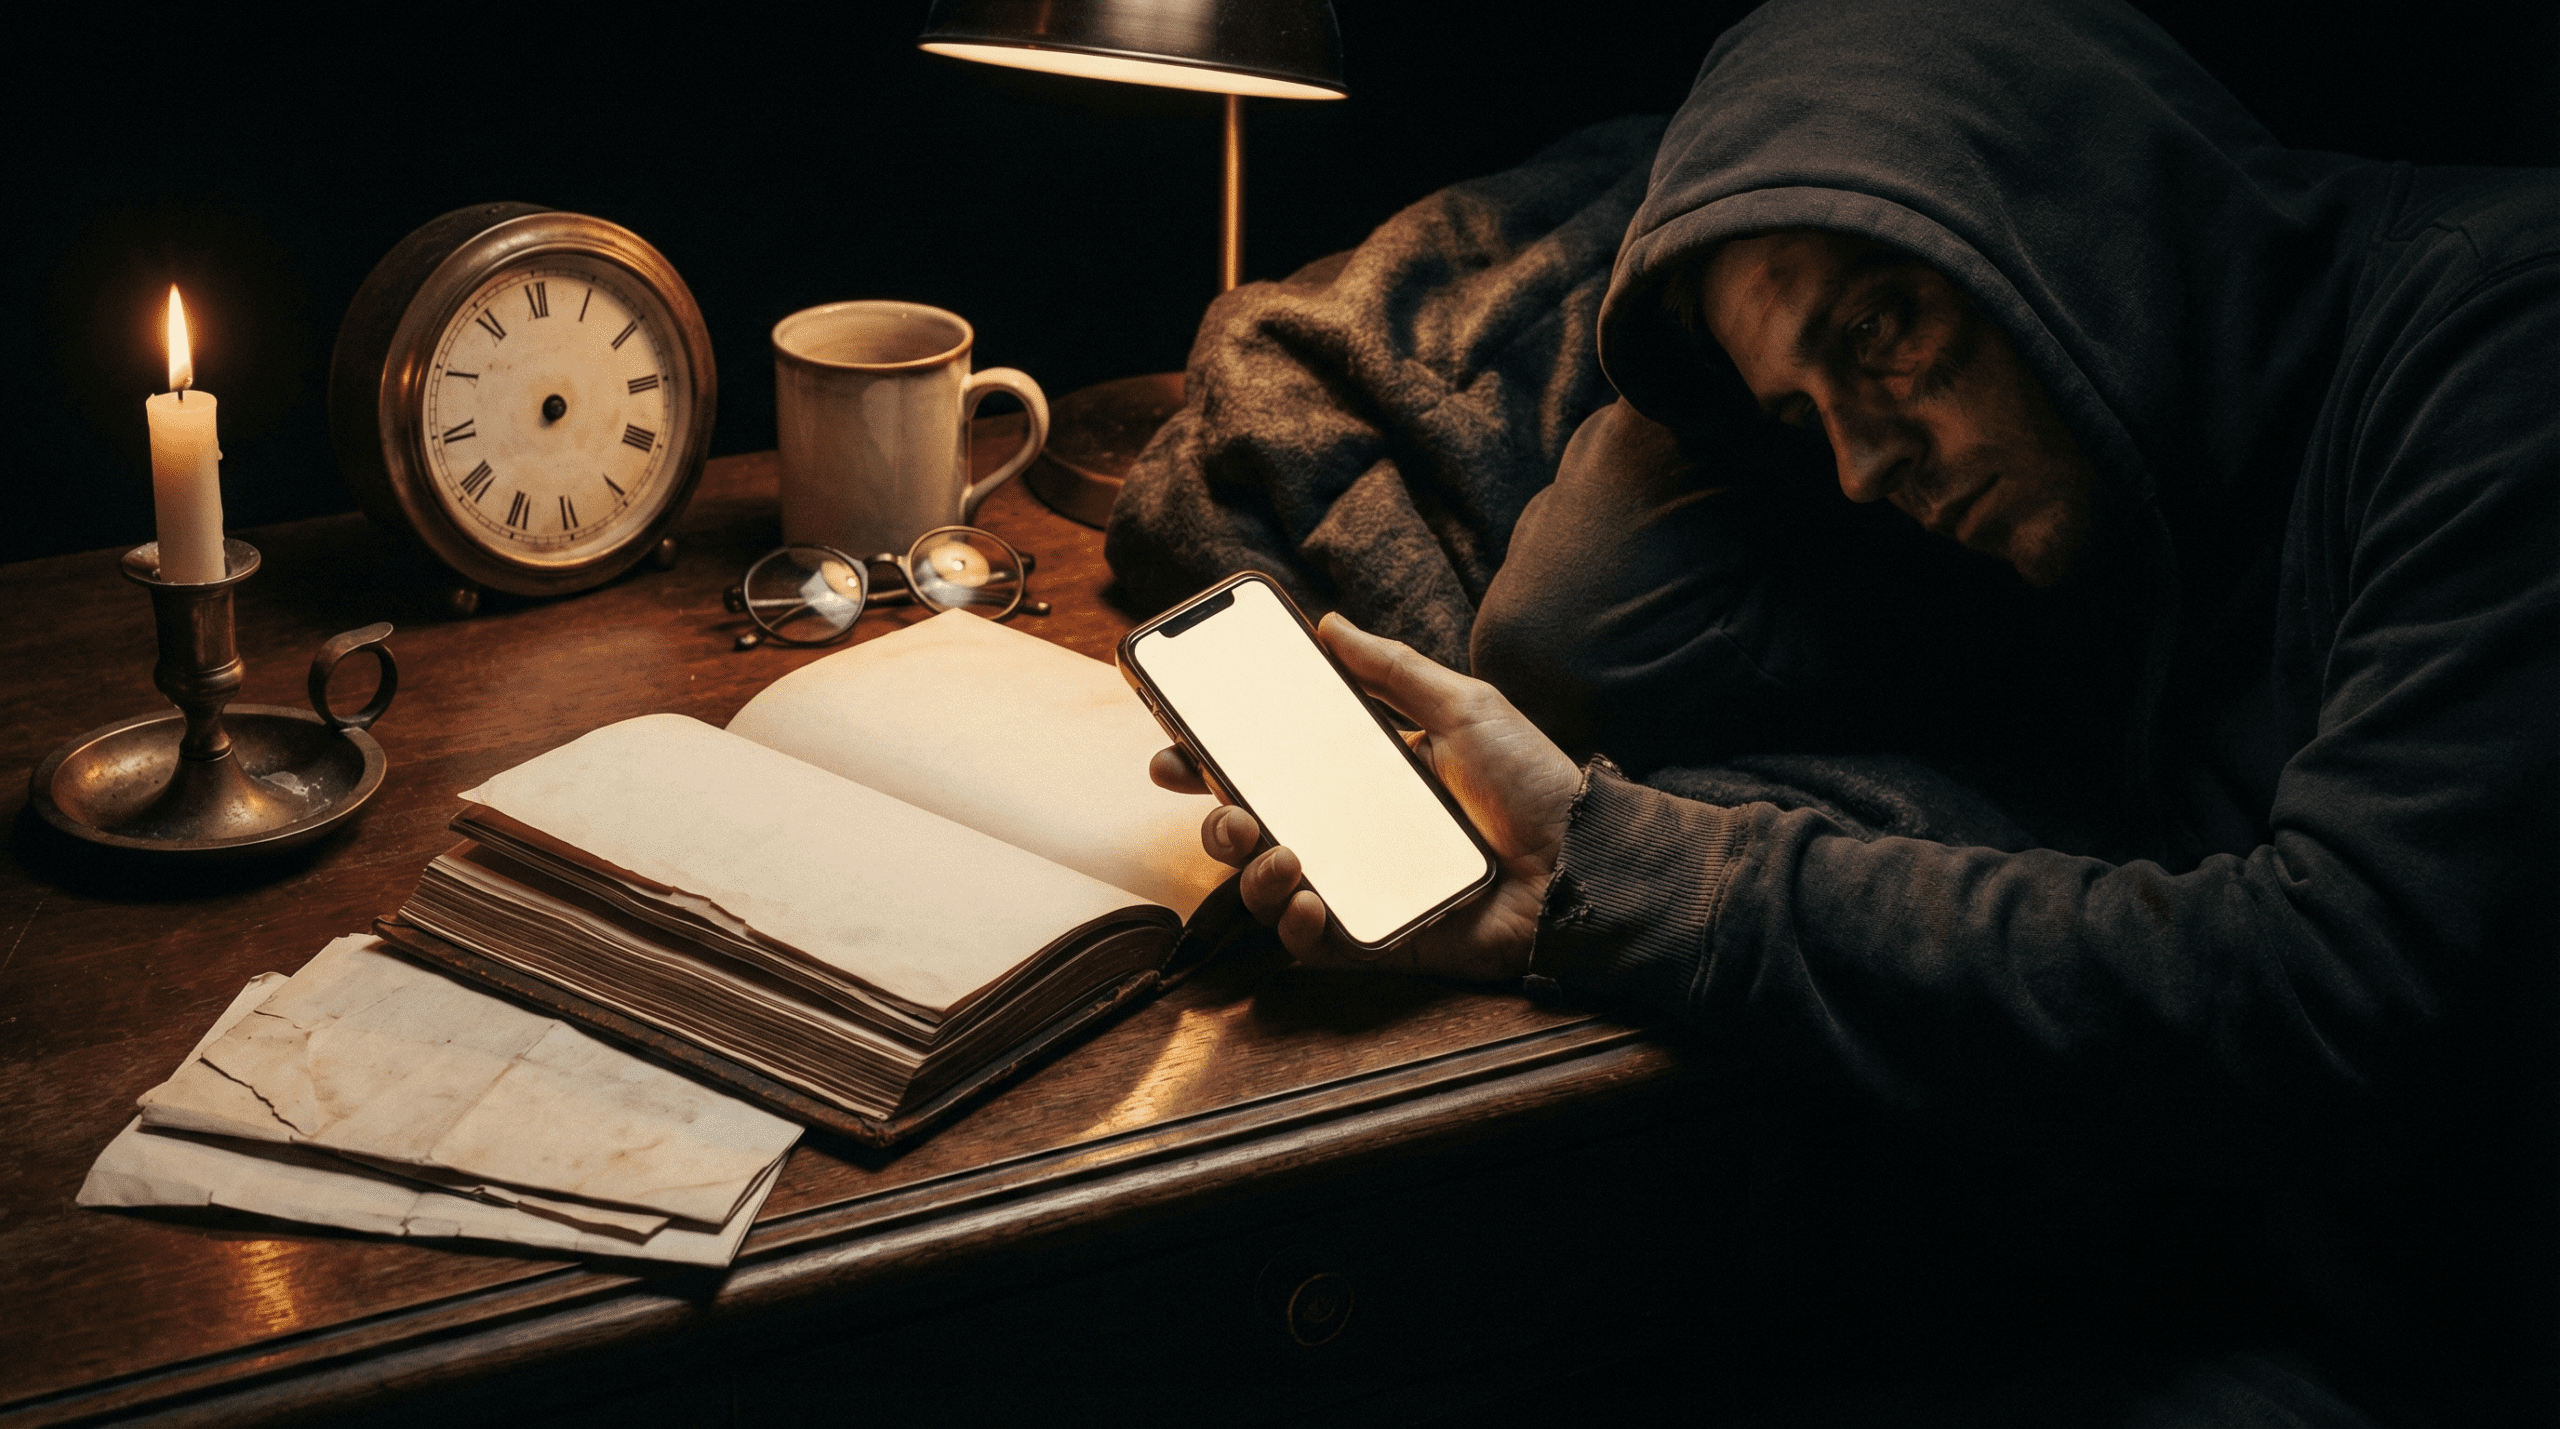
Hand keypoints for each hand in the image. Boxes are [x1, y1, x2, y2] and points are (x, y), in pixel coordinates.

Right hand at [1148, 612, 1581, 979]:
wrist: (1585, 863)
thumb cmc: (1534, 785)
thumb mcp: (1465, 707)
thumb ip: (1394, 670)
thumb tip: (1329, 624)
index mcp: (1361, 776)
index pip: (1268, 768)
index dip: (1210, 762)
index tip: (1173, 749)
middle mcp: (1350, 833)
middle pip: (1251, 832)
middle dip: (1216, 822)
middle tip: (1223, 808)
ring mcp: (1359, 887)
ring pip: (1269, 890)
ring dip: (1252, 872)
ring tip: (1277, 851)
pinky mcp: (1378, 937)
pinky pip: (1314, 944)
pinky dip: (1296, 925)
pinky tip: (1308, 899)